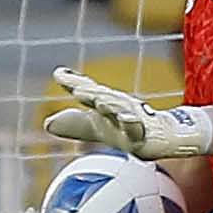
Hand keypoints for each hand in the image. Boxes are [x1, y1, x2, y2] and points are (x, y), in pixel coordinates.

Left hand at [43, 66, 212, 160]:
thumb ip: (74, 124)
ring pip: (121, 110)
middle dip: (89, 91)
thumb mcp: (98, 128)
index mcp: (105, 104)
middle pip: (102, 96)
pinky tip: (128, 119)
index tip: (59, 74)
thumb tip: (47, 123)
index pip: (87, 91)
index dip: (73, 82)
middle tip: (74, 86)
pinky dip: (134, 123)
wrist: (165, 137)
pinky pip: (140, 127)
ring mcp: (134, 119)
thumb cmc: (128, 129)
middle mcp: (118, 108)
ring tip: (98, 102)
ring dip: (110, 105)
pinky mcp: (147, 133)